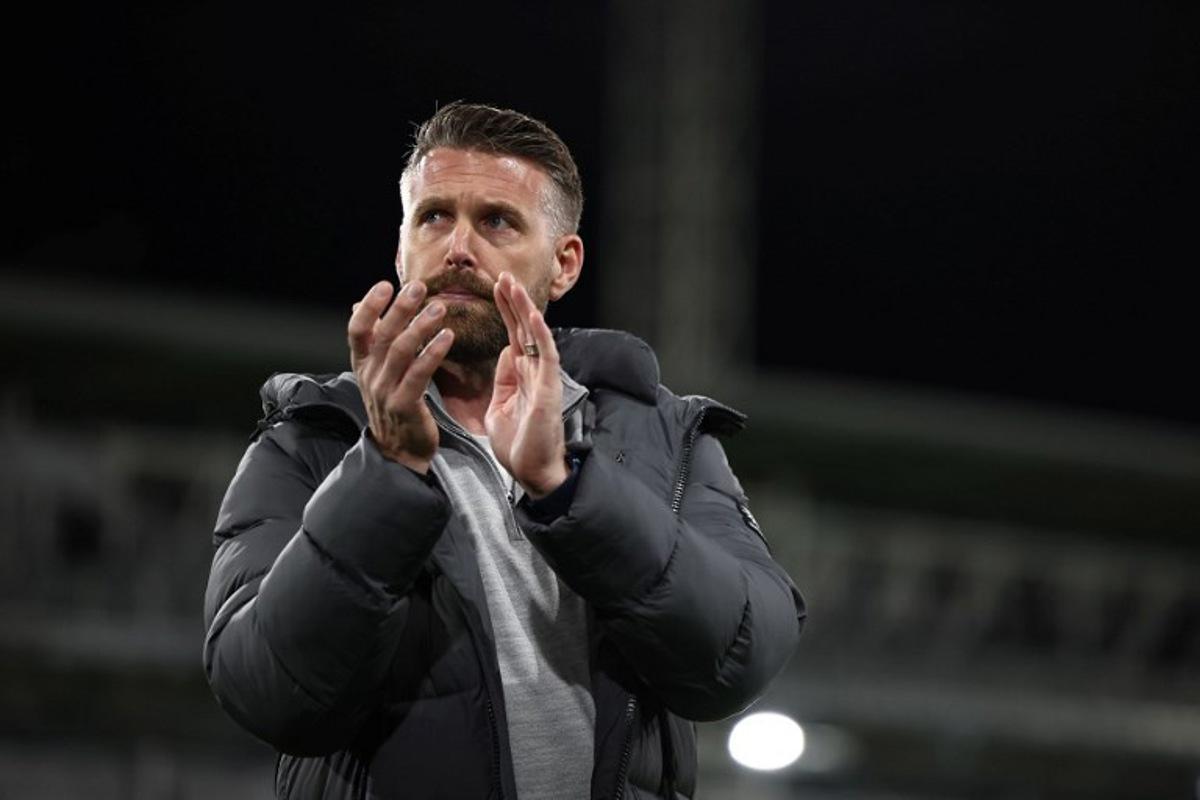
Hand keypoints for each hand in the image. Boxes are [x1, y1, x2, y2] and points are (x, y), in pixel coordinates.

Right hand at [347, 280, 454, 473]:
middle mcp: (370, 376)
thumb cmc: (393, 406)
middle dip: (400, 308)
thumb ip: (371, 341)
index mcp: (362, 365)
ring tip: (439, 307)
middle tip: (419, 287)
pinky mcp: (404, 405)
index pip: (357, 330)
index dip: (368, 306)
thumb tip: (355, 305)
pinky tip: (448, 336)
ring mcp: (385, 391)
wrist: (399, 453)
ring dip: (421, 326)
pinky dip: (433, 352)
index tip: (385, 285)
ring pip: (401, 351)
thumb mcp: (376, 372)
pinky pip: (419, 373)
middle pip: (382, 335)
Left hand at [485, 272, 569, 497]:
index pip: (514, 336)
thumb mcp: (500, 407)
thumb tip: (504, 355)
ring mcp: (544, 379)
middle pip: (524, 329)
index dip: (505, 311)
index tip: (495, 288)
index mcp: (522, 376)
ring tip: (512, 285)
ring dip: (524, 309)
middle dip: (513, 302)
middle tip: (502, 275)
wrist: (532, 473)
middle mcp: (535, 372)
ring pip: (535, 335)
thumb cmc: (518, 445)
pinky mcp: (549, 389)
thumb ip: (502, 381)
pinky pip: (546, 355)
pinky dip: (539, 334)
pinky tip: (530, 314)